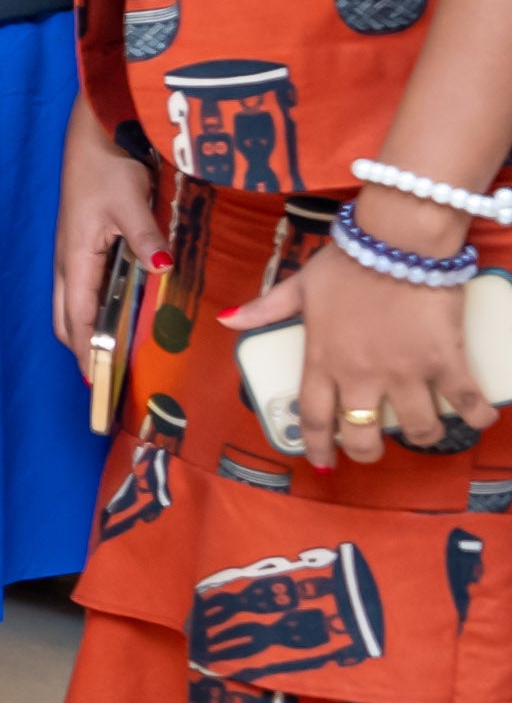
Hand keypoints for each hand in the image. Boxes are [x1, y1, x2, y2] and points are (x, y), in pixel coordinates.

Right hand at [52, 94, 164, 354]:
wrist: (93, 137)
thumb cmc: (107, 169)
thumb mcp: (129, 203)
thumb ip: (146, 239)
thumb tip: (163, 270)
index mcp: (74, 259)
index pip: (76, 318)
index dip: (85, 352)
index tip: (97, 383)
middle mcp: (67, 263)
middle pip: (64, 318)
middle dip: (80, 350)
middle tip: (104, 378)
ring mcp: (71, 254)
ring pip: (68, 305)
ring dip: (84, 332)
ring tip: (109, 355)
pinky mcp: (80, 246)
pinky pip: (80, 289)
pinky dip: (91, 311)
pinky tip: (114, 315)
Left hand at [230, 226, 492, 468]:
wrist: (398, 241)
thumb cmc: (348, 261)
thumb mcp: (299, 286)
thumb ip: (266, 308)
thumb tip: (228, 320)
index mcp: (323, 359)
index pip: (313, 417)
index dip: (316, 446)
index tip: (322, 461)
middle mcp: (361, 373)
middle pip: (362, 434)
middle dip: (367, 452)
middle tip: (373, 449)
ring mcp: (405, 370)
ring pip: (416, 427)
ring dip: (423, 436)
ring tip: (425, 429)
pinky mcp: (445, 360)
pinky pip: (465, 401)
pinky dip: (474, 416)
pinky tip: (475, 418)